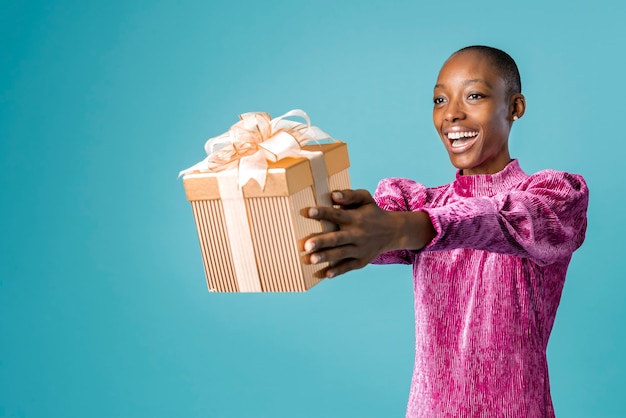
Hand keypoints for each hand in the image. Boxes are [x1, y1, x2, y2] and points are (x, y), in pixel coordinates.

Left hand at [303, 189, 434, 277]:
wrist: (393, 231)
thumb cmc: (372, 212)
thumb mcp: (365, 198)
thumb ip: (349, 195)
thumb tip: (333, 195)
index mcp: (354, 218)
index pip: (336, 215)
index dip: (322, 213)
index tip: (307, 212)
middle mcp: (357, 234)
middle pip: (337, 238)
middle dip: (321, 242)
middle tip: (306, 245)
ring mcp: (359, 249)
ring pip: (340, 254)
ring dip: (325, 257)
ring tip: (310, 260)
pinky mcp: (361, 261)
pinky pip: (347, 267)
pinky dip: (337, 271)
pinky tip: (324, 274)